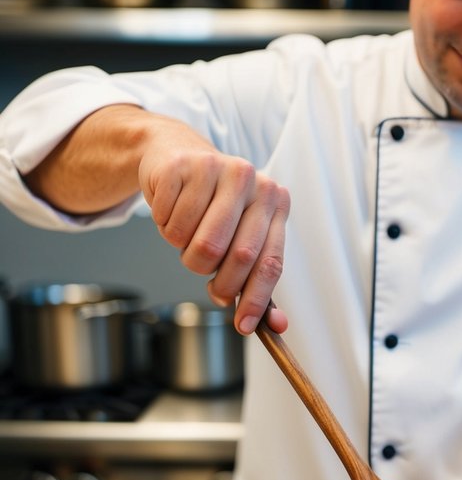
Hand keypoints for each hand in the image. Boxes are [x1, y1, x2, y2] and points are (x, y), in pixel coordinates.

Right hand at [138, 117, 290, 334]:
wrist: (177, 153)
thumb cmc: (214, 203)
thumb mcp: (243, 234)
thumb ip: (257, 277)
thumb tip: (275, 326)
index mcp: (274, 199)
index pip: (270, 260)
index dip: (256, 299)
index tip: (243, 326)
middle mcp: (250, 179)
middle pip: (233, 256)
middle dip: (217, 282)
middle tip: (209, 281)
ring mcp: (215, 168)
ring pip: (196, 244)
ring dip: (186, 253)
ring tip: (190, 234)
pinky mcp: (180, 167)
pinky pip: (168, 224)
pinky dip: (166, 229)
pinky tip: (173, 211)